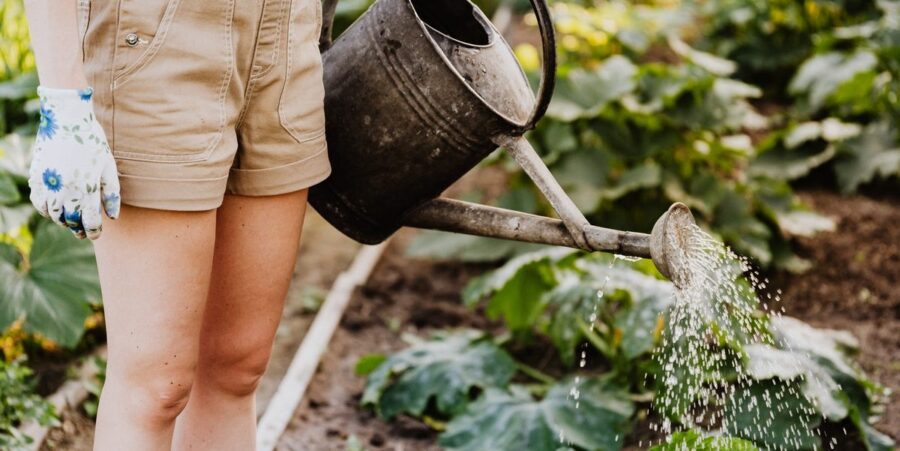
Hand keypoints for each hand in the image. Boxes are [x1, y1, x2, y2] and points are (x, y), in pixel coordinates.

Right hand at [28, 86, 120, 239]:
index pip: (89, 221)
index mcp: (86, 189)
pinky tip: (54, 209)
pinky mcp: (36, 177)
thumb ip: (111, 194)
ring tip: (70, 221)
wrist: (66, 118)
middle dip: (78, 228)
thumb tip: (112, 217)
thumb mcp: (108, 166)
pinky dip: (46, 209)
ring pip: (53, 215)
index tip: (96, 234)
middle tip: (83, 231)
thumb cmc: (92, 141)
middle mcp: (65, 190)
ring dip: (62, 221)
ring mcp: (48, 184)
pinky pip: (38, 202)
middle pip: (70, 221)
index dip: (94, 231)